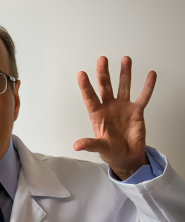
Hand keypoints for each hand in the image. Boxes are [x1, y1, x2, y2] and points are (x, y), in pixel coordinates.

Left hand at [74, 56, 156, 179]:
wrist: (127, 156)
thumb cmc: (111, 152)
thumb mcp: (100, 148)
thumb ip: (89, 144)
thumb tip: (76, 146)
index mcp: (98, 115)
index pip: (90, 98)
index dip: (85, 86)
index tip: (81, 74)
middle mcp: (109, 108)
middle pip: (105, 87)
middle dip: (103, 73)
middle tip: (102, 59)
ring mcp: (123, 108)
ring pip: (124, 87)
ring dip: (125, 73)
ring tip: (125, 59)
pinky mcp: (136, 111)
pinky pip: (143, 96)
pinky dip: (148, 86)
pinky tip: (151, 74)